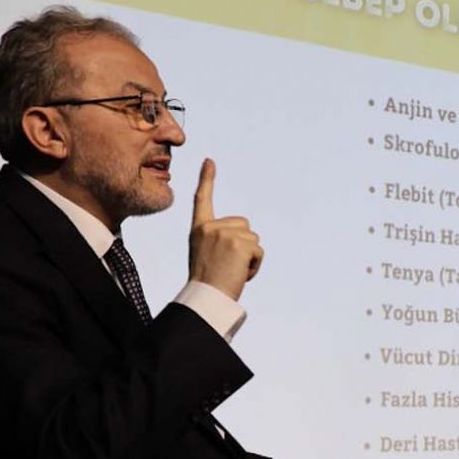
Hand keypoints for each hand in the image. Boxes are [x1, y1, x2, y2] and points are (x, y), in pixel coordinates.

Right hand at [188, 158, 261, 300]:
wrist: (206, 297)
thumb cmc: (208, 283)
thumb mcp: (206, 255)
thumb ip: (220, 241)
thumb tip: (246, 240)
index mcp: (199, 229)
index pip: (202, 200)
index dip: (206, 179)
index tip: (209, 161)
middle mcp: (210, 227)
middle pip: (244, 225)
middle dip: (244, 245)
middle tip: (228, 266)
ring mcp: (225, 233)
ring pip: (253, 239)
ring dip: (250, 257)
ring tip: (233, 271)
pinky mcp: (239, 243)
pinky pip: (259, 250)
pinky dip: (255, 265)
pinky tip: (240, 273)